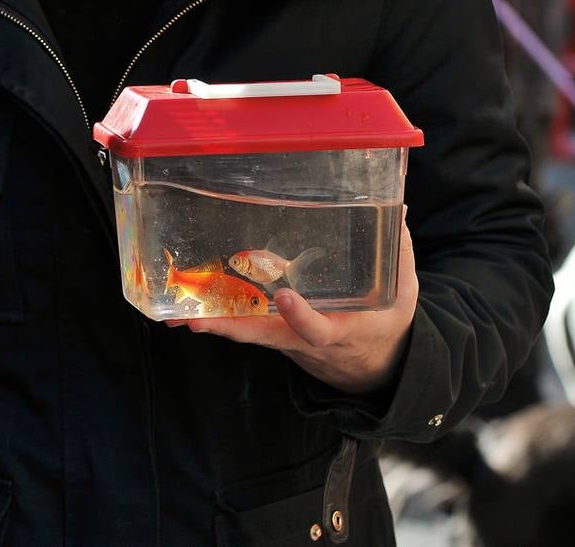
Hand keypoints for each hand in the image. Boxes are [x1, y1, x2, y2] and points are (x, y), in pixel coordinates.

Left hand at [171, 211, 418, 393]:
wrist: (373, 367)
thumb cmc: (386, 322)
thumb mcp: (400, 294)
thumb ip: (396, 254)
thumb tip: (396, 207)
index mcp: (341, 330)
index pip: (318, 328)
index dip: (301, 317)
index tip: (286, 297)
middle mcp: (304, 340)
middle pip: (264, 336)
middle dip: (229, 328)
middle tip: (195, 320)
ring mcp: (284, 338)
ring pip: (245, 333)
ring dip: (210, 324)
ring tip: (174, 315)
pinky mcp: (271, 333)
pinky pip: (240, 326)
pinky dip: (213, 319)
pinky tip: (184, 309)